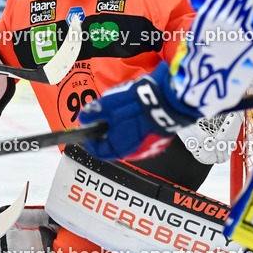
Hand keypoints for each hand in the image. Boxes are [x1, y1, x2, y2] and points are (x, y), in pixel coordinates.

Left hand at [79, 74, 199, 159]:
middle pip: (113, 147)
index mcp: (119, 145)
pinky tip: (133, 117)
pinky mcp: (157, 139)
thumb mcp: (110, 103)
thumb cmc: (139, 103)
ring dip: (120, 132)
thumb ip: (95, 112)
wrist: (169, 100)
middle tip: (101, 122)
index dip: (90, 143)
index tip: (86, 134)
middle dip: (105, 135)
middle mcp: (133, 150)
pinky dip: (132, 130)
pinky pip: (139, 137)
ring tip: (117, 116)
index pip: (99, 152)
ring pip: (127, 142)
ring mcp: (147, 146)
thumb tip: (84, 118)